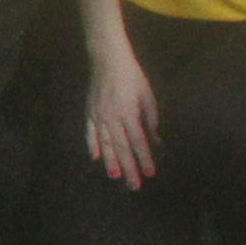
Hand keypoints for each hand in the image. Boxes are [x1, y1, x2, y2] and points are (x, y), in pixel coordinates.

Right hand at [84, 36, 160, 188]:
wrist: (107, 59)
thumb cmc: (132, 76)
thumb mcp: (147, 95)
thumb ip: (151, 119)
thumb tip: (156, 140)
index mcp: (128, 113)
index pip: (138, 141)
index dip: (145, 158)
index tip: (150, 174)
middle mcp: (112, 117)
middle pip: (121, 148)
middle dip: (128, 168)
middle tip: (133, 186)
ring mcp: (98, 116)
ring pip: (104, 144)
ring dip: (110, 161)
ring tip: (114, 176)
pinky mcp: (89, 112)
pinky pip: (90, 132)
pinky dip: (92, 145)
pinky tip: (94, 158)